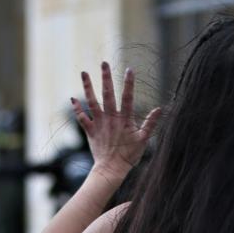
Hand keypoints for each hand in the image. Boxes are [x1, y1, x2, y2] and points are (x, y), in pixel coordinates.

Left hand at [72, 61, 161, 180]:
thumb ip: (151, 124)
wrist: (112, 169)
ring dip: (88, 87)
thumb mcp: (143, 140)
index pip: (128, 98)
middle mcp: (110, 119)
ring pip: (92, 102)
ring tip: (84, 73)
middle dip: (106, 78)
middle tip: (104, 63)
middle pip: (108, 94)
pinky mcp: (90, 131)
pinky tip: (73, 98)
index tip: (129, 70)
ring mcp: (99, 124)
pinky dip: (77, 108)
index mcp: (124, 119)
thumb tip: (160, 109)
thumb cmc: (129, 155)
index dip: (129, 84)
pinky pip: (82, 118)